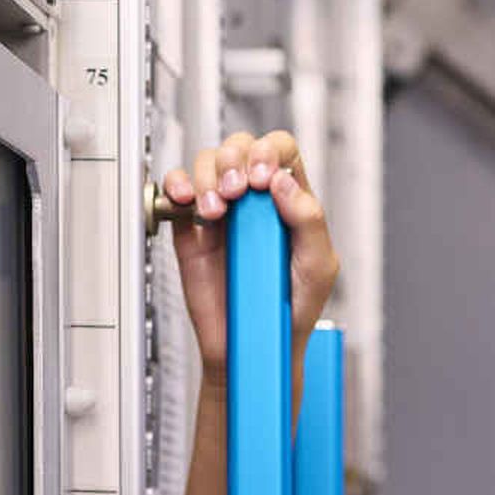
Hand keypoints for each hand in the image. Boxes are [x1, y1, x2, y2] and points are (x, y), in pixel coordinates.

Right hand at [159, 130, 339, 374]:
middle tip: (238, 192)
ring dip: (208, 175)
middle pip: (240, 146)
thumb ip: (309, 222)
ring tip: (215, 210)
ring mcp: (222, 211)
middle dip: (236, 158)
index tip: (262, 179)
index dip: (269, 151)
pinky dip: (176, 185)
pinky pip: (177, 190)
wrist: (251, 348)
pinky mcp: (191, 230)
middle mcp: (255, 200)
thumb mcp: (317, 268)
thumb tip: (283, 182)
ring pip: (207, 162)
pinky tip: (185, 201)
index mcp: (290, 200)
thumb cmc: (290, 310)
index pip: (280, 149)